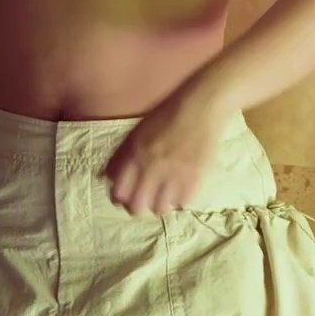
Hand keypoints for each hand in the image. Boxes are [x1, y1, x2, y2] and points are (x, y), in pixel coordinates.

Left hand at [105, 93, 229, 215]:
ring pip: (160, 209)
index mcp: (135, 155)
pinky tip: (181, 190)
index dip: (121, 199)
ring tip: (165, 197)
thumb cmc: (169, 115)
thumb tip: (113, 177)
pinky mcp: (195, 177)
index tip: (127, 197)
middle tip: (145, 202)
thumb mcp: (140, 132)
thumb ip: (126, 156)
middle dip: (139, 207)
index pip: (120, 192)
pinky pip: (183, 202)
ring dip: (161, 205)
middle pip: (137, 207)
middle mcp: (151, 168)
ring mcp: (174, 174)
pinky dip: (181, 199)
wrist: (202, 107)